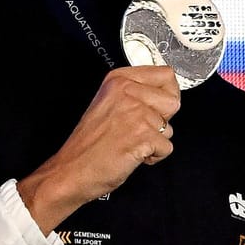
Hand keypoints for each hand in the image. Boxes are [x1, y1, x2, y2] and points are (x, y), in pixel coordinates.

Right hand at [19, 65, 180, 231]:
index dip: (166, 95)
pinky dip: (153, 157)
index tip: (156, 107)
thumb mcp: (109, 103)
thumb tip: (167, 92)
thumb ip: (135, 93)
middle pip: (173, 101)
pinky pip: (167, 148)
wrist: (71, 171)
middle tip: (138, 130)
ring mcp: (136, 113)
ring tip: (130, 143)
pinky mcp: (143, 135)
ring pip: (170, 128)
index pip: (165, 74)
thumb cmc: (89, 144)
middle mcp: (127, 91)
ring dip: (154, 141)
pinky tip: (131, 155)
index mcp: (118, 80)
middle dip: (163, 120)